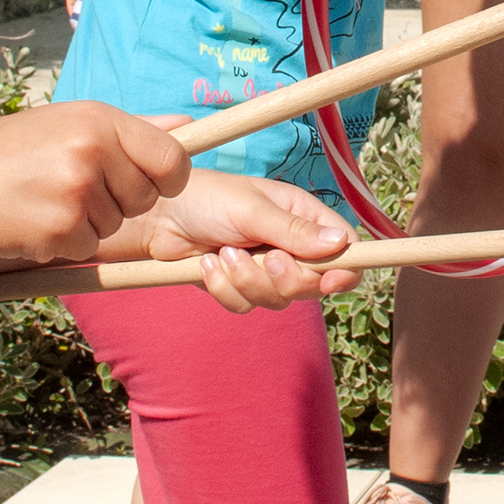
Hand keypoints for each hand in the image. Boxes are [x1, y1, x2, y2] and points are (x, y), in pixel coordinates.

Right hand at [0, 100, 190, 263]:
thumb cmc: (7, 152)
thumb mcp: (68, 123)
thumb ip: (130, 130)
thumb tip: (187, 127)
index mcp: (100, 119)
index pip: (172, 157)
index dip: (171, 178)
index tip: (157, 184)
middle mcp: (93, 150)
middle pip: (145, 198)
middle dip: (120, 202)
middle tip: (72, 187)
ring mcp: (76, 191)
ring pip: (114, 225)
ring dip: (87, 223)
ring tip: (44, 199)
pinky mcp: (58, 230)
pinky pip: (86, 248)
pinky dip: (64, 243)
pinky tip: (32, 221)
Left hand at [142, 170, 362, 310]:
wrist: (159, 216)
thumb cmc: (207, 197)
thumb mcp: (252, 209)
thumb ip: (294, 230)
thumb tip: (340, 244)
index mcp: (302, 216)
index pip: (343, 248)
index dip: (344, 269)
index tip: (331, 280)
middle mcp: (289, 245)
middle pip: (313, 283)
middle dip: (286, 278)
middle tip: (266, 259)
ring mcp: (264, 269)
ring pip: (277, 300)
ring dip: (247, 281)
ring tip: (223, 252)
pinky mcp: (239, 287)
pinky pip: (245, 306)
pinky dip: (225, 289)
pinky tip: (207, 264)